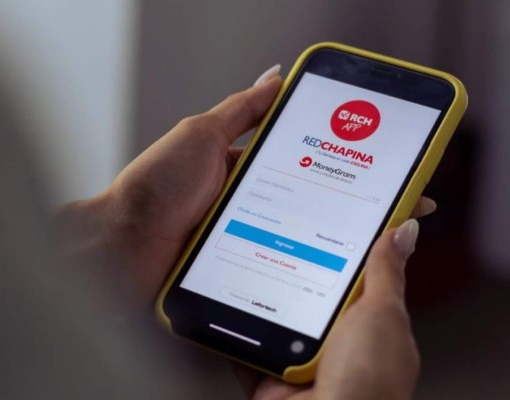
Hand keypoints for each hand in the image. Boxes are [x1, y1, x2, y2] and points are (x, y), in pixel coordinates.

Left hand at [57, 66, 435, 304]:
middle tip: (394, 211)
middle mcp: (250, 204)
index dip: (341, 163)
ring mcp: (248, 238)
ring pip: (302, 239)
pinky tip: (338, 276)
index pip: (304, 161)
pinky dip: (309, 272)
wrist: (123, 244)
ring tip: (378, 245)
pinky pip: (282, 269)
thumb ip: (240, 108)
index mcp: (243, 169)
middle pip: (310, 203)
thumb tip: (275, 76)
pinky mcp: (242, 269)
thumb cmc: (155, 185)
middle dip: (352, 208)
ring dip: (338, 244)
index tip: (378, 168)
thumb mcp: (200, 133)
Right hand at [234, 220, 420, 399]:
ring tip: (239, 262)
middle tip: (269, 234)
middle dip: (288, 269)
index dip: (334, 244)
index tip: (317, 214)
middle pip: (304, 293)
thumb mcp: (382, 312)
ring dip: (257, 299)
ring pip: (273, 318)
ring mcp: (300, 359)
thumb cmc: (370, 381)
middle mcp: (333, 340)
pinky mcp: (270, 375)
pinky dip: (231, 331)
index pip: (348, 273)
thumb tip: (404, 229)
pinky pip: (245, 347)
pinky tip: (220, 308)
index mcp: (366, 322)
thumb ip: (386, 271)